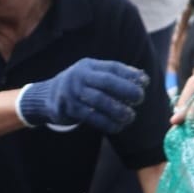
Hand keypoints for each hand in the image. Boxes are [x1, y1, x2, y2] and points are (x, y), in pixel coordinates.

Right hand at [18, 58, 147, 133]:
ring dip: (118, 110)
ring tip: (130, 116)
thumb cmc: (79, 86)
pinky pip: (91, 117)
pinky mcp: (68, 109)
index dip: (131, 74)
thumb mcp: (92, 75)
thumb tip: (143, 79)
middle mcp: (79, 76)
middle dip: (127, 90)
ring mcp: (72, 92)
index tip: (145, 82)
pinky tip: (118, 126)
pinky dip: (107, 123)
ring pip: (100, 101)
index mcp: (88, 66)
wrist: (47, 96)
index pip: (113, 67)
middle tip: (140, 99)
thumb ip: (113, 76)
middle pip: (107, 82)